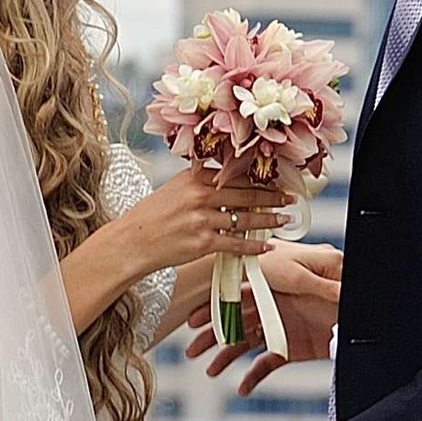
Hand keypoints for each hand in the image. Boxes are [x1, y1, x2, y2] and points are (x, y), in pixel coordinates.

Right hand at [115, 158, 292, 285]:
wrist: (133, 241)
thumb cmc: (151, 216)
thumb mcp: (174, 187)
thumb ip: (199, 179)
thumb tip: (225, 178)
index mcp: (194, 177)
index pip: (234, 174)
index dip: (258, 177)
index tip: (274, 178)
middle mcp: (200, 195)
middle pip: (246, 194)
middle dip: (271, 197)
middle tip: (288, 198)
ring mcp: (202, 220)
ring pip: (245, 218)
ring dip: (268, 220)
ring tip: (282, 220)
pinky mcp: (203, 243)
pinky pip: (236, 244)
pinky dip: (254, 246)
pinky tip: (266, 246)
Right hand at [188, 242, 340, 392]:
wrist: (363, 327)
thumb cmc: (346, 298)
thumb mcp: (335, 276)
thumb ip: (316, 266)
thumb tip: (305, 252)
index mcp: (277, 289)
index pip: (240, 295)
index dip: (217, 305)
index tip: (196, 316)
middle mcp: (273, 309)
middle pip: (235, 320)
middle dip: (211, 334)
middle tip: (191, 347)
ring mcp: (278, 330)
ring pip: (243, 344)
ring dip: (225, 357)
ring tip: (210, 372)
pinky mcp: (287, 350)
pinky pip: (264, 365)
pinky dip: (252, 377)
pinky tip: (241, 388)